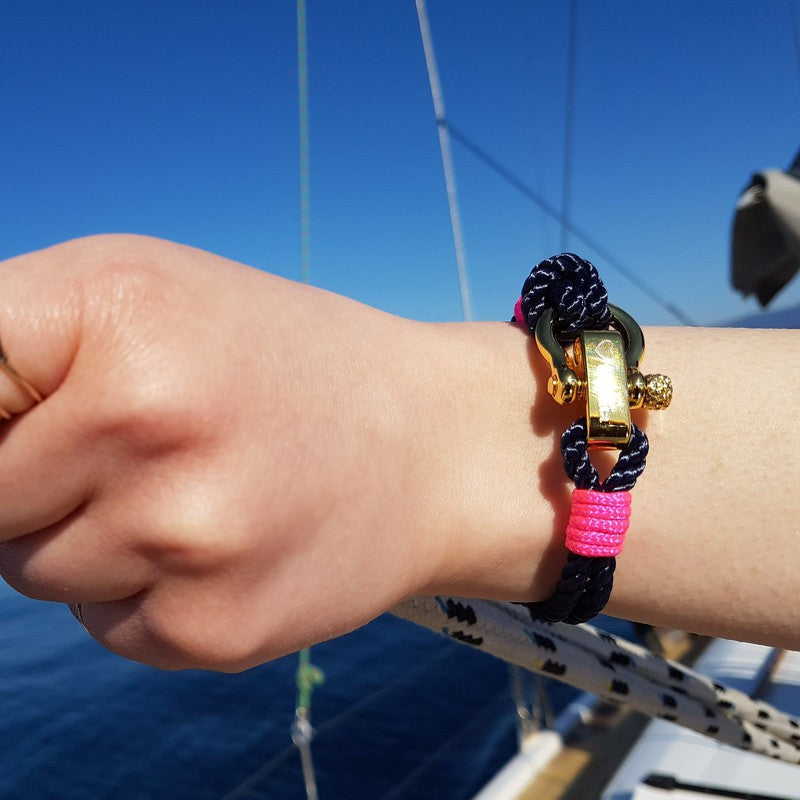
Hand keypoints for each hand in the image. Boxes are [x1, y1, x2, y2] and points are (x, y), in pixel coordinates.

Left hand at [0, 235, 441, 669]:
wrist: (430, 443)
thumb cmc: (280, 360)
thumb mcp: (152, 295)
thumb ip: (16, 344)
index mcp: (121, 320)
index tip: (25, 429)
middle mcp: (150, 430)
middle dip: (30, 476)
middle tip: (147, 437)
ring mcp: (184, 542)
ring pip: (33, 568)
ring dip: (91, 535)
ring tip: (201, 487)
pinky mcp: (210, 632)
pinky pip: (103, 623)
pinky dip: (145, 589)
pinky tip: (228, 542)